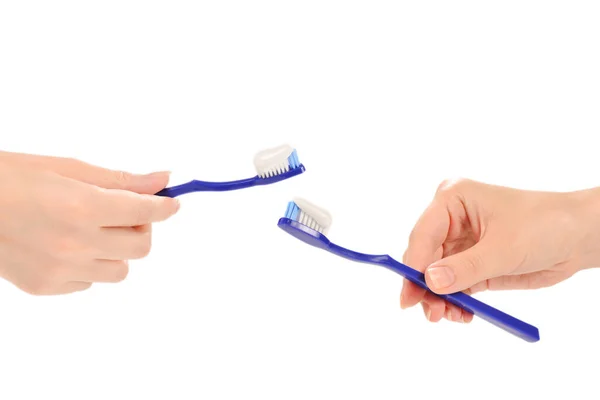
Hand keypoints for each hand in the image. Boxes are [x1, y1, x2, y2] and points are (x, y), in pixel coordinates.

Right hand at [0, 151, 179, 294]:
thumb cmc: (10, 178)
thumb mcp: (66, 168)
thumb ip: (119, 180)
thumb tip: (162, 180)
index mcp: (82, 207)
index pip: (145, 212)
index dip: (165, 206)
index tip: (172, 202)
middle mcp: (75, 243)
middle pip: (141, 248)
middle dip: (142, 229)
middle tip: (125, 214)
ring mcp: (60, 270)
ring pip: (119, 271)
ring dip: (118, 251)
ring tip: (93, 232)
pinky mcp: (45, 287)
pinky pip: (88, 283)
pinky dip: (89, 266)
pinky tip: (67, 246)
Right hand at [400, 178, 599, 322]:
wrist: (579, 237)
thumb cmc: (546, 225)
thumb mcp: (504, 248)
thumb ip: (465, 267)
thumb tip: (430, 282)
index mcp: (453, 199)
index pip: (424, 234)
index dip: (415, 265)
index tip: (410, 294)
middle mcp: (451, 219)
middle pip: (425, 257)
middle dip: (426, 286)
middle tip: (431, 313)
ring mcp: (460, 242)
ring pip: (435, 275)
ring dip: (439, 298)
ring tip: (450, 317)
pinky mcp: (471, 263)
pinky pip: (453, 285)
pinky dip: (454, 302)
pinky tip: (462, 314)